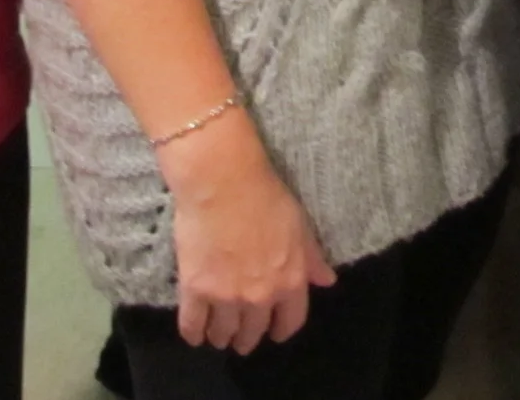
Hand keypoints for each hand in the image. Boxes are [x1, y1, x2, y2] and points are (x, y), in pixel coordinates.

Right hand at [160, 116, 337, 352]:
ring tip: (218, 336)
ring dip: (222, 337)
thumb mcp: (300, 226)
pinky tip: (195, 334)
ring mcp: (226, 296)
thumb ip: (312, 259)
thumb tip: (327, 282)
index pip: (291, 322)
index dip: (281, 330)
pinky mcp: (195, 290)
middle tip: (241, 338)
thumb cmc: (266, 196)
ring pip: (224, 333)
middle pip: (254, 332)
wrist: (223, 181)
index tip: (274, 333)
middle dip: (248, 338)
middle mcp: (260, 296)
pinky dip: (193, 333)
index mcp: (290, 281)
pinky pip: (192, 324)